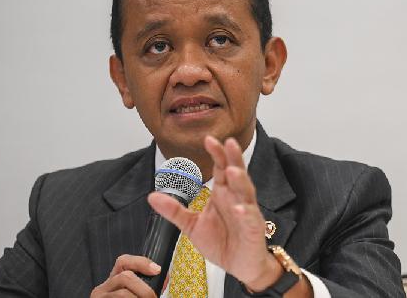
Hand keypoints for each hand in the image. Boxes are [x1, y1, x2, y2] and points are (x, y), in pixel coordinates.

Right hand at [90, 254, 160, 297]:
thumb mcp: (136, 294)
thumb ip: (147, 286)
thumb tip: (164, 279)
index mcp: (114, 280)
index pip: (124, 261)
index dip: (141, 262)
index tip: (158, 270)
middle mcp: (103, 287)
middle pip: (125, 277)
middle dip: (145, 288)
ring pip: (123, 293)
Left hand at [147, 136, 281, 290]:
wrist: (240, 266)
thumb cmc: (222, 242)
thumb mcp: (192, 226)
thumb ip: (174, 210)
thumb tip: (152, 196)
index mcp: (222, 194)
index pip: (221, 168)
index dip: (216, 153)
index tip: (208, 139)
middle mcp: (236, 198)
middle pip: (236, 173)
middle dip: (233, 158)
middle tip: (228, 142)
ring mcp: (247, 212)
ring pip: (246, 192)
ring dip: (240, 181)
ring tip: (232, 170)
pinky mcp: (254, 229)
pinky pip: (251, 218)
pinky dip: (246, 212)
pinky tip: (240, 208)